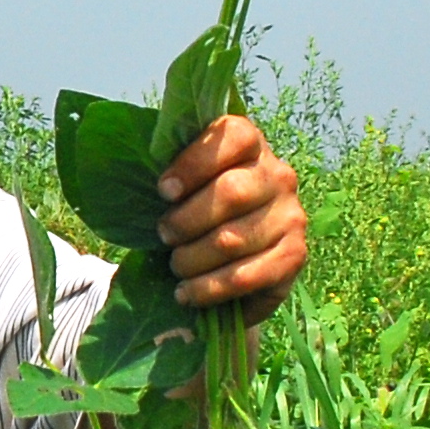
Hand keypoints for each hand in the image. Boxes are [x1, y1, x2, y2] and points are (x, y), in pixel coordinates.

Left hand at [158, 114, 306, 321]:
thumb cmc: (199, 215)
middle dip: (186, 219)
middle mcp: (278, 176)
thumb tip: (135, 171)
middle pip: (231, 191)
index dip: (194, 162)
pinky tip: (187, 293)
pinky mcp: (294, 257)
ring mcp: (291, 216)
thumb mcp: (185, 188)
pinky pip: (246, 276)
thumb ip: (171, 175)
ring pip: (232, 239)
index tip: (164, 191)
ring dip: (192, 258)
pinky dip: (209, 289)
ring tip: (176, 267)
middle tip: (164, 235)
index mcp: (251, 146)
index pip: (234, 135)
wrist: (234, 266)